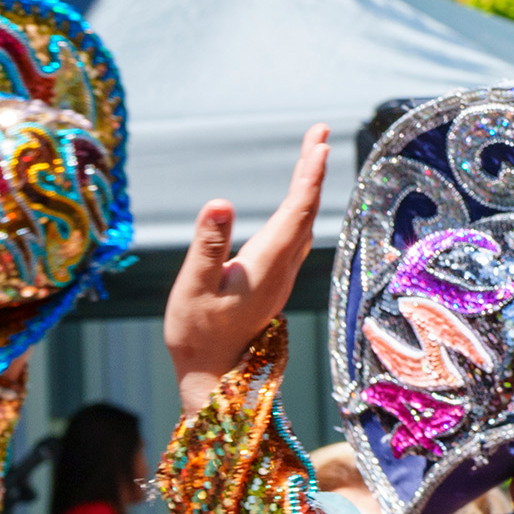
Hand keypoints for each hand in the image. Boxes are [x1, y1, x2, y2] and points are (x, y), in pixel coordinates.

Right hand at [165, 124, 330, 415]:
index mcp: (265, 265)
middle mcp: (281, 270)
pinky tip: (296, 208)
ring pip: (303, 226)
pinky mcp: (272, 287)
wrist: (211, 379)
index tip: (320, 141)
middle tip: (319, 134)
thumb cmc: (197, 336)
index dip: (308, 175)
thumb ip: (208, 245)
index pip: (295, 210)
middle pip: (305, 212)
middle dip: (313, 171)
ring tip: (313, 159)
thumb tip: (220, 202)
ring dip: (309, 191)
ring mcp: (279, 280)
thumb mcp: (193, 288)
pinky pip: (295, 241)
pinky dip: (300, 213)